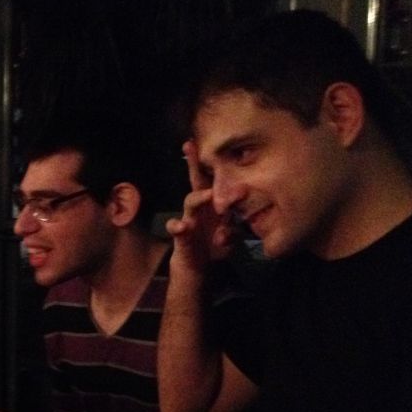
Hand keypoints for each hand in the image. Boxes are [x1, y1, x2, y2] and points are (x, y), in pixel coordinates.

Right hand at [164, 140, 236, 274]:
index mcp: (212, 205)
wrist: (196, 268)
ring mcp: (188, 220)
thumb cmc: (213, 246)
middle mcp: (198, 208)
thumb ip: (233, 229)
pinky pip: (177, 229)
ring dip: (199, 198)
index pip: (213, 179)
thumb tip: (232, 227)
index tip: (215, 143)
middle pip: (196, 181)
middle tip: (190, 147)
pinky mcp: (181, 237)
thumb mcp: (229, 237)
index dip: (215, 162)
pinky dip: (178, 227)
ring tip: (208, 196)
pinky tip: (182, 227)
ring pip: (189, 203)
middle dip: (193, 164)